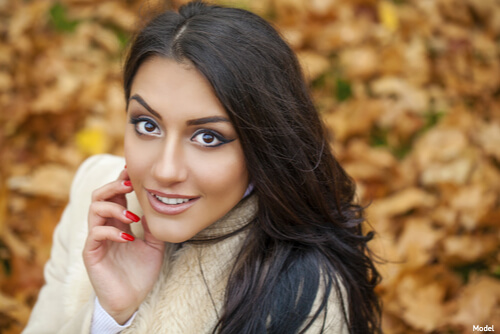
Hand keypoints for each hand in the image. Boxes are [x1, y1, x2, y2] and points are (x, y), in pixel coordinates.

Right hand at [83, 168, 163, 324]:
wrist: (132, 299)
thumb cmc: (141, 273)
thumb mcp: (155, 245)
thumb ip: (153, 226)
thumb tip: (155, 206)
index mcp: (118, 222)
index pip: (116, 195)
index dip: (123, 180)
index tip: (135, 170)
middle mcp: (105, 226)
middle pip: (100, 195)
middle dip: (114, 185)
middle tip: (131, 183)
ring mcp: (97, 239)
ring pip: (94, 209)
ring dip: (114, 207)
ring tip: (133, 217)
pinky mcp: (92, 253)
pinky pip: (96, 233)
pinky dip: (113, 231)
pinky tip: (129, 237)